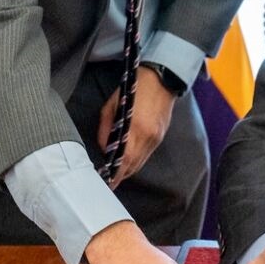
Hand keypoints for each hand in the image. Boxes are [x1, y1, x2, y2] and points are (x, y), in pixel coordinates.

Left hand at [96, 66, 175, 186]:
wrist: (161, 80)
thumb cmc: (132, 90)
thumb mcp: (111, 106)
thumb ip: (105, 129)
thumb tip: (104, 148)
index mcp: (135, 129)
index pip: (124, 161)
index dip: (115, 175)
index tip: (107, 184)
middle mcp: (148, 138)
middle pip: (133, 166)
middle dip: (120, 175)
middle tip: (109, 180)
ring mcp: (156, 138)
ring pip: (141, 162)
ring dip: (128, 170)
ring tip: (116, 173)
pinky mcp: (161, 137)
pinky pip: (147, 155)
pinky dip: (136, 161)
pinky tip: (128, 160)